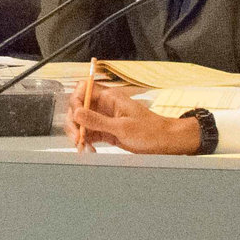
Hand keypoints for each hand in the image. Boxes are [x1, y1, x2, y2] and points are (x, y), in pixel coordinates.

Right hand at [68, 84, 201, 154]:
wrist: (164, 142)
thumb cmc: (150, 131)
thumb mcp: (122, 127)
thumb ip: (98, 121)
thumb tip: (77, 113)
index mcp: (109, 98)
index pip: (83, 90)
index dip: (75, 101)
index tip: (76, 116)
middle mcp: (104, 106)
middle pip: (78, 108)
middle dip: (74, 123)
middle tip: (77, 139)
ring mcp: (105, 118)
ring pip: (82, 123)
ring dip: (79, 135)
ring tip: (84, 148)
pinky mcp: (106, 131)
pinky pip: (90, 134)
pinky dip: (87, 142)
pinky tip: (90, 149)